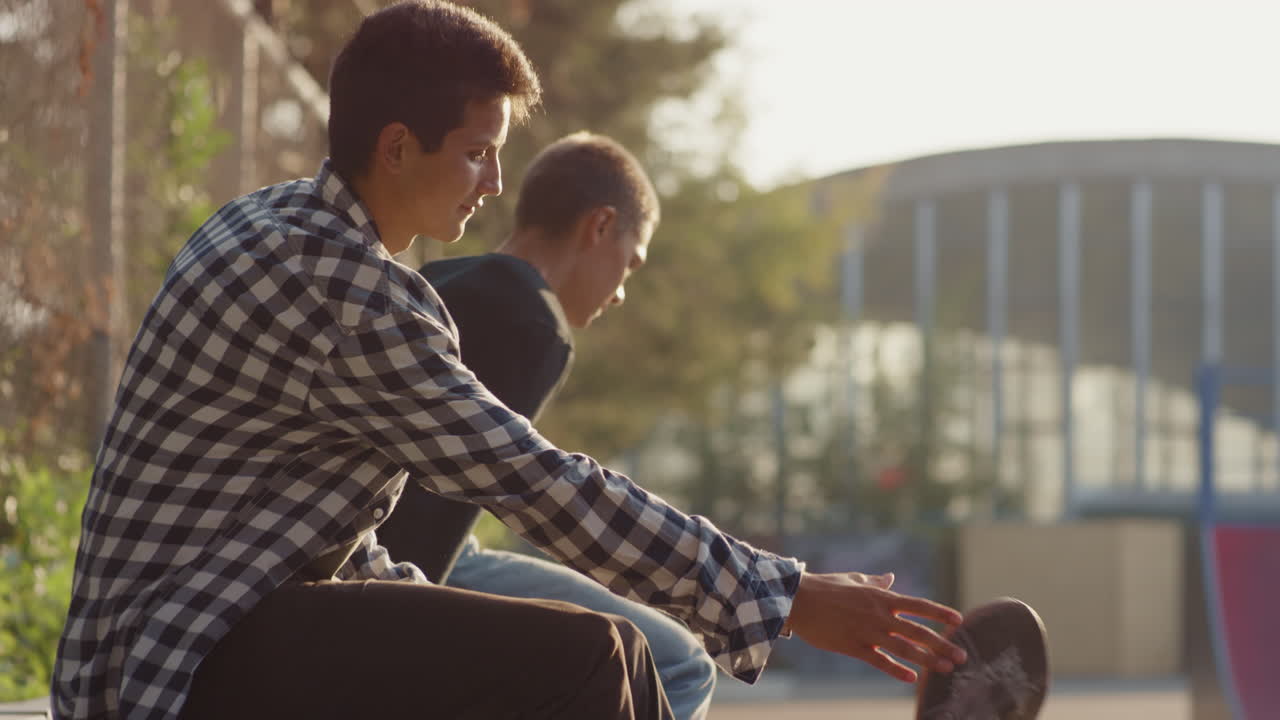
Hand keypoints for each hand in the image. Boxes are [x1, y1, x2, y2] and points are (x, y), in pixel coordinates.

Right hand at [786, 571, 966, 682]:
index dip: (940, 613)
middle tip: (962, 655)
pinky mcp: (852, 646)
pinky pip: (879, 661)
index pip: (919, 606)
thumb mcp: (854, 580)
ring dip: (928, 659)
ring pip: (904, 648)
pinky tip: (911, 678)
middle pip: (918, 631)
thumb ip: (875, 582)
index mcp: (881, 597)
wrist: (797, 599)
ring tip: (947, 668)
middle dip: (943, 644)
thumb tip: (891, 578)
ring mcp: (867, 631)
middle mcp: (879, 615)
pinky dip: (896, 670)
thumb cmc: (824, 587)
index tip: (959, 620)